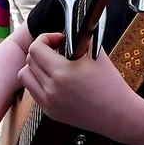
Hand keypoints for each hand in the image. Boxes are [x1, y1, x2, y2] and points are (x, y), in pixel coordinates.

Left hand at [18, 32, 133, 134]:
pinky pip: (34, 92)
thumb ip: (80, 39)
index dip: (46, 39)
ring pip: (25, 77)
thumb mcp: (97, 54)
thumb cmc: (111, 86)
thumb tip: (71, 30)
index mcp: (62, 72)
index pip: (36, 48)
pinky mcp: (50, 112)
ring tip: (51, 66)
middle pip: (29, 61)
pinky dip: (39, 83)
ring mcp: (49, 102)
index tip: (58, 40)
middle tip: (56, 51)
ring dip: (35, 67)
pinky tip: (55, 80)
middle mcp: (52, 89)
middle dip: (41, 51)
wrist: (118, 114)